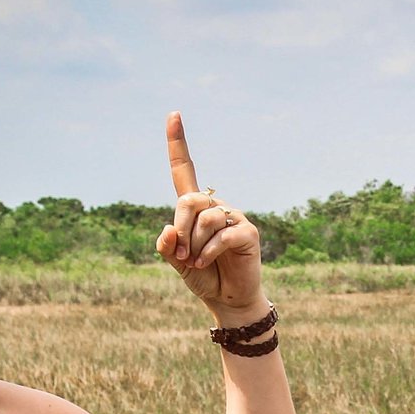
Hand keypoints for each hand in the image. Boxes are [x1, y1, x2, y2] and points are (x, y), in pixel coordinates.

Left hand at [154, 112, 267, 324]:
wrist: (228, 299)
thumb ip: (167, 247)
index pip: (184, 170)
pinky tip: (204, 263)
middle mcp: (215, 206)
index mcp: (195, 208)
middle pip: (189, 199)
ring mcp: (233, 217)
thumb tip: (168, 231)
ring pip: (205, 218)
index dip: (177, 143)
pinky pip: (222, 234)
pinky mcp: (247, 232)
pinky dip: (208, 251)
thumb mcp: (177, 262)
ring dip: (194, 243)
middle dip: (179, 226)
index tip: (173, 114)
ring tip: (194, 261)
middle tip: (179, 253)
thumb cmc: (203, 276)